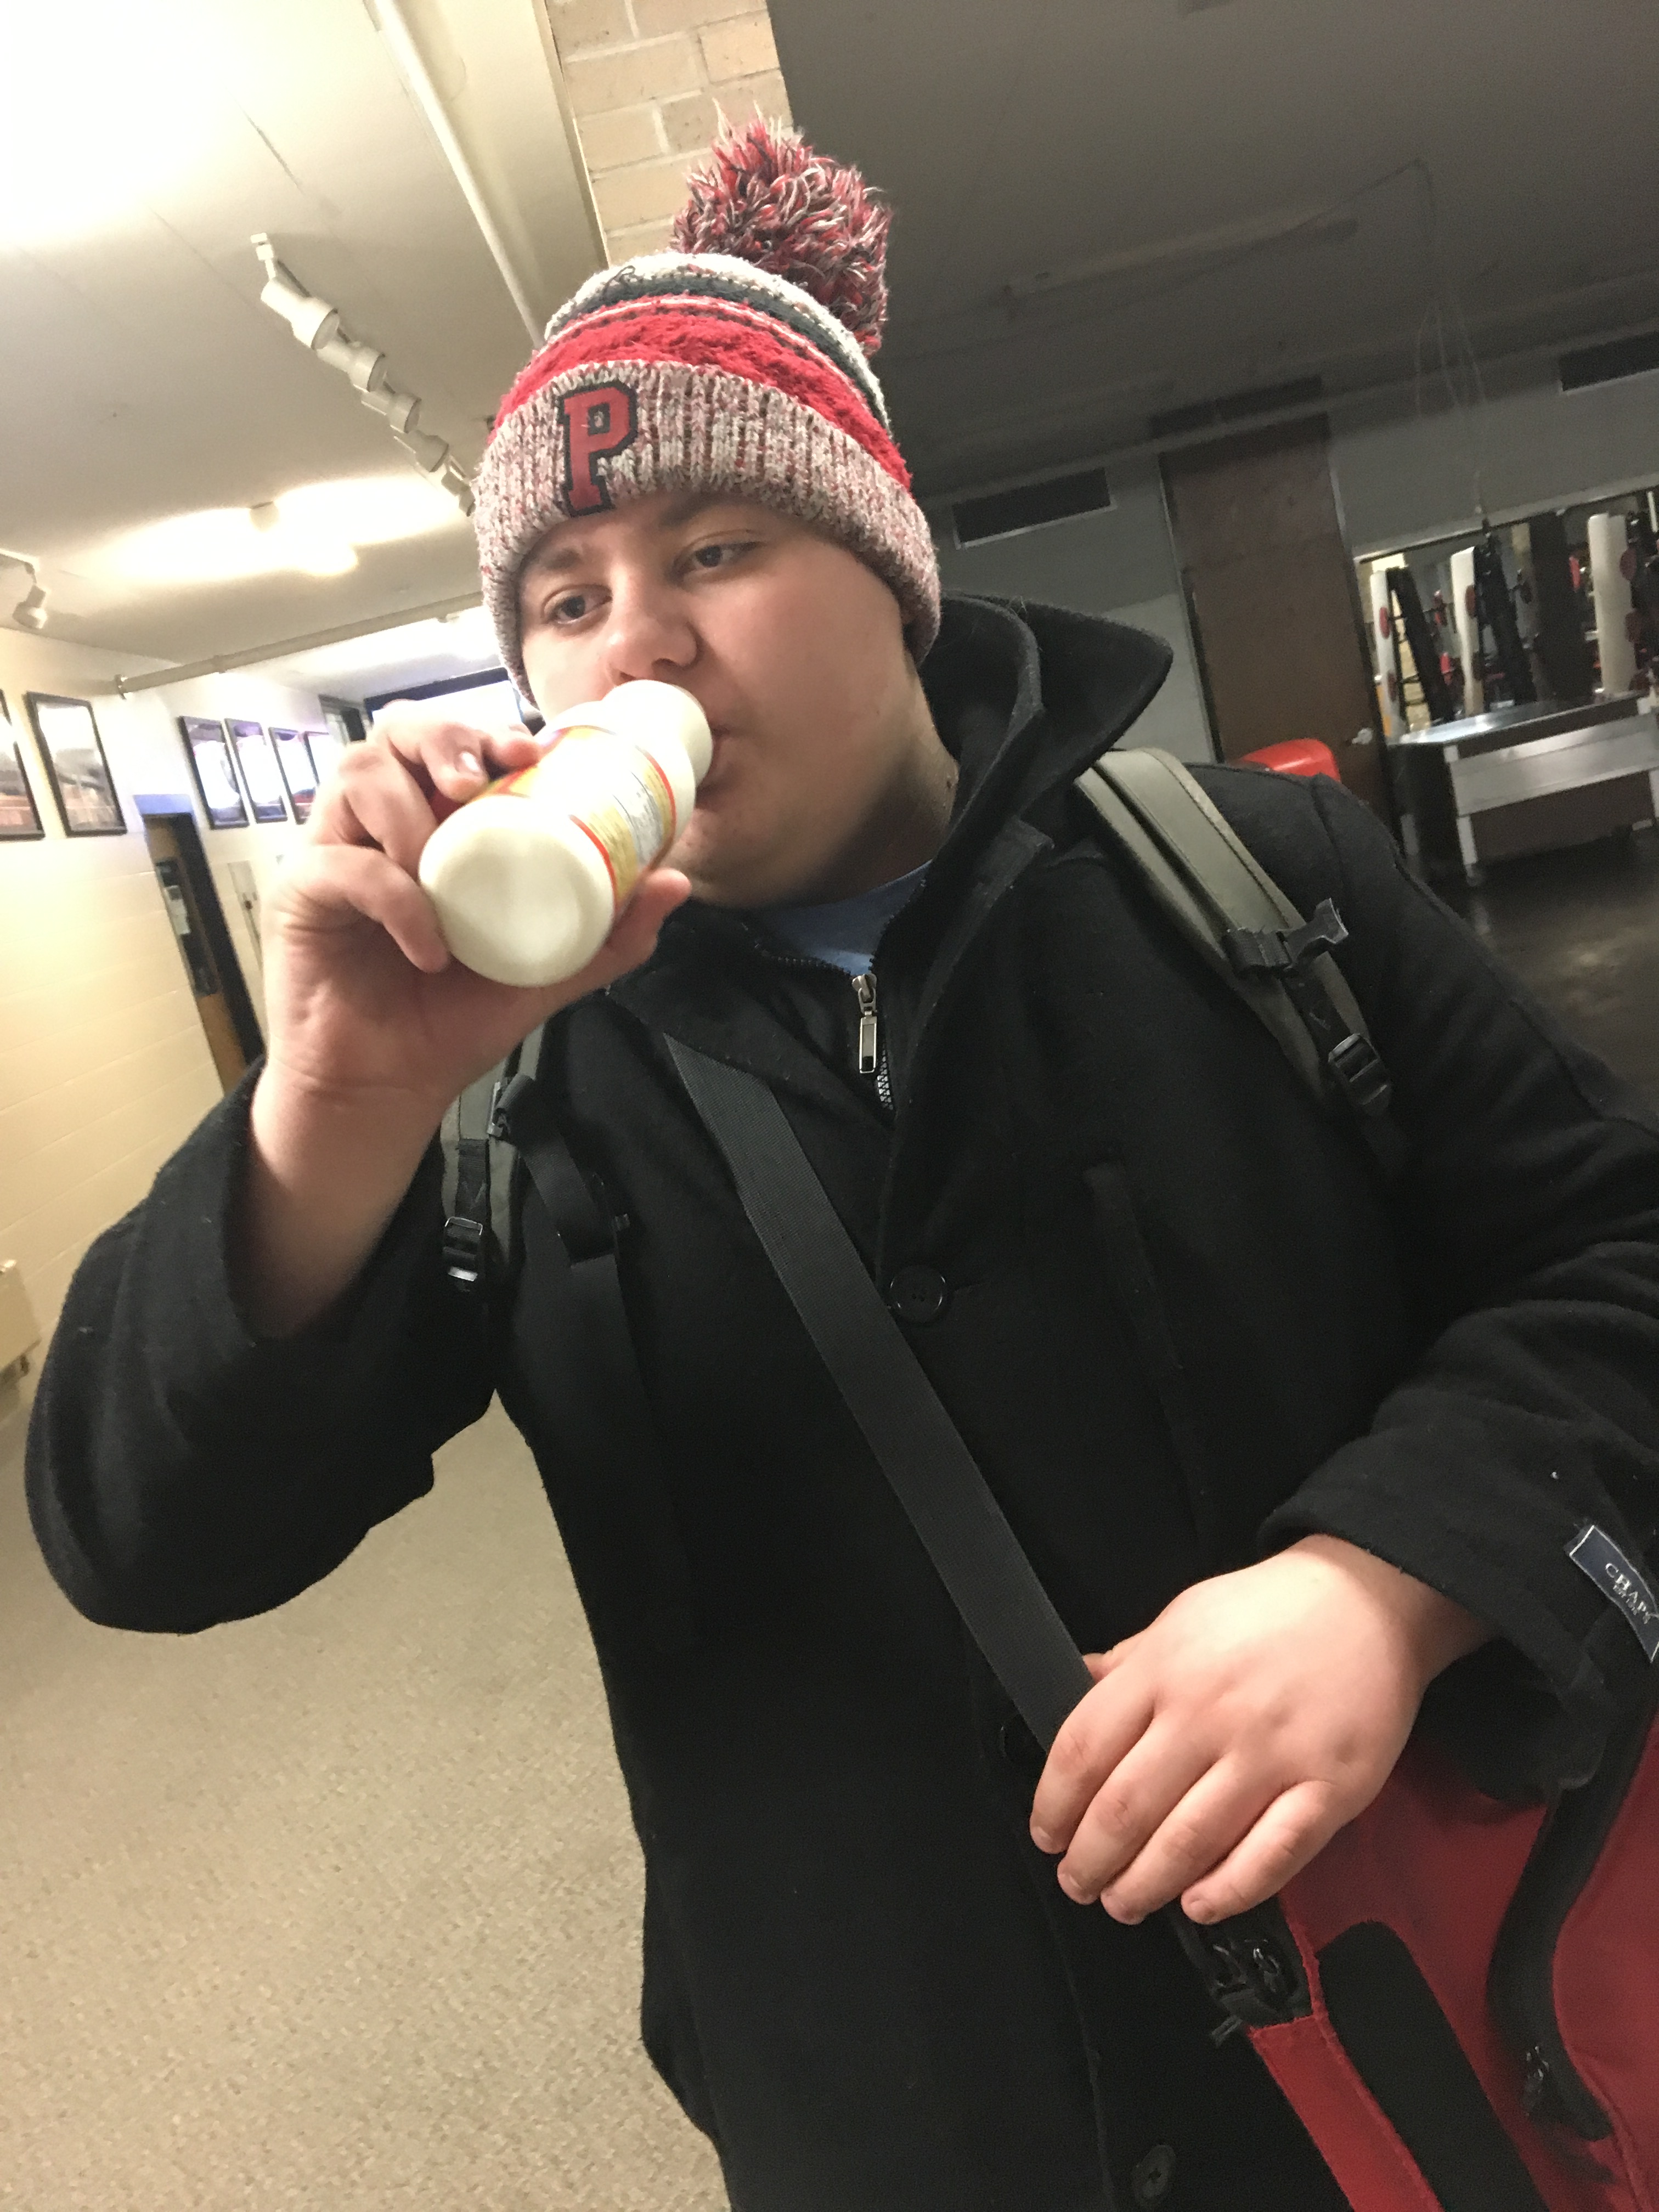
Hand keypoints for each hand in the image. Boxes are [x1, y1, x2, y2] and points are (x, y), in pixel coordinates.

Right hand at [236, 708, 688, 1337]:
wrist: (387, 1091)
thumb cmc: (450, 1021)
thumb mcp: (545, 973)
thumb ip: (607, 935)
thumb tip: (674, 883)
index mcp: (438, 829)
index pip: (454, 748)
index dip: (488, 733)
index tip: (533, 751)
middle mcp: (383, 828)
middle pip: (397, 737)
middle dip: (443, 740)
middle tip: (481, 776)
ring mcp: (336, 853)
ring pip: (357, 777)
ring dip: (408, 808)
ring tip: (441, 860)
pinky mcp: (300, 893)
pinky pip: (341, 868)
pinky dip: (391, 897)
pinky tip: (428, 944)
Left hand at [1027, 1535, 1488, 1926]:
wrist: (1369, 1600)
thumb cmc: (1269, 1611)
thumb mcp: (1181, 1618)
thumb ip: (1128, 1662)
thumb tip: (1072, 1684)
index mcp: (1166, 1669)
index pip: (1084, 1749)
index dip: (1054, 1803)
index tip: (1046, 1833)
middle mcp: (1210, 1713)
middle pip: (1127, 1807)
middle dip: (1091, 1859)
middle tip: (1079, 1882)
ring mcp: (1271, 1753)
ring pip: (1189, 1841)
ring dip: (1145, 1885)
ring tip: (1124, 1903)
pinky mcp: (1329, 1788)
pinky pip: (1271, 1855)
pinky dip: (1229, 1891)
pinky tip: (1198, 1905)